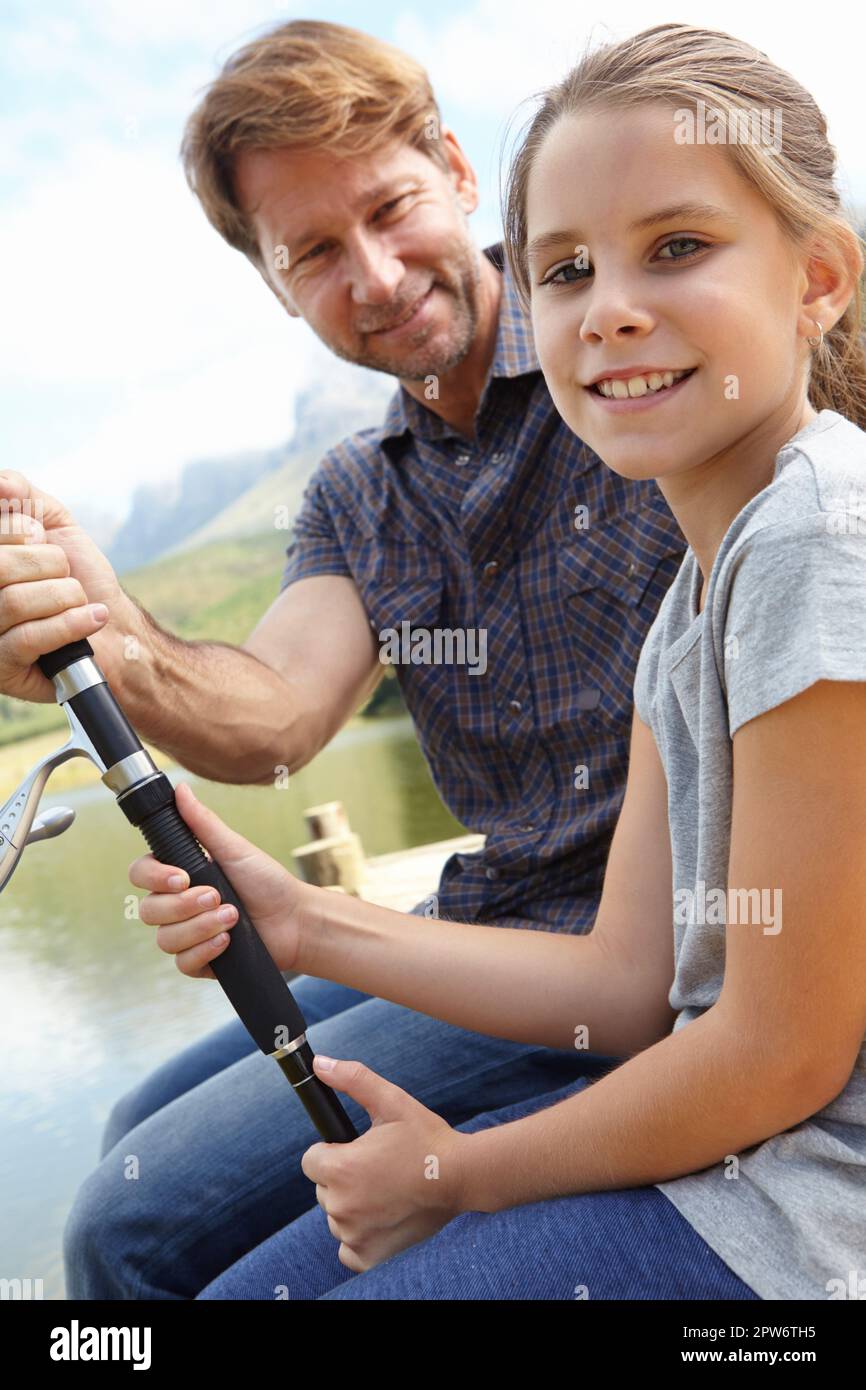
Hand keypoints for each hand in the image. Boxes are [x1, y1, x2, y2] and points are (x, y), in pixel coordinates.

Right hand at [0, 469, 123, 700]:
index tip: (43, 540)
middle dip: (51, 564)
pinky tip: (92, 618)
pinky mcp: (2, 668)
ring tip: (78, 602)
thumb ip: (24, 496)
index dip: (24, 529)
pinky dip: (71, 624)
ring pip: (15, 601)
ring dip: (66, 596)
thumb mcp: (54, 525)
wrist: (116, 631)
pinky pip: (30, 638)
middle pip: (1, 566)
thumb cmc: (82, 578)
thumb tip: (1, 484)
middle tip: (66, 576)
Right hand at [129, 781, 310, 975]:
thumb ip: (202, 822)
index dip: (154, 877)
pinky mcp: (200, 960)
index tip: (182, 877)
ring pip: (165, 939)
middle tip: (218, 896)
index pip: (141, 874)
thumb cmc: (266, 880)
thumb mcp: (234, 848)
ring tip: (232, 917)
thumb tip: (179, 789)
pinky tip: (226, 942)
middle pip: (148, 910)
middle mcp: (177, 905)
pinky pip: (182, 963)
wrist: (294, 919)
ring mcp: (186, 934)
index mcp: (179, 874)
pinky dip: (204, 951)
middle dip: (184, 906)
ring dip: (200, 927)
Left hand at [302, 1056, 468, 1272]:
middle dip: (344, 1178)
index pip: (311, 1160)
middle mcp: (341, 1206)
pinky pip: (347, 1247)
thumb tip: (320, 1063)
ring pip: (336, 1217)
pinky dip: (361, 1237)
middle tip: (379, 1170)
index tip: (358, 1151)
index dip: (333, 1152)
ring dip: (354, 1206)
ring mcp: (353, 1235)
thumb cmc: (426, 1138)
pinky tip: (384, 1218)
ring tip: (387, 1192)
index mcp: (340, 1168)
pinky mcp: (367, 1257)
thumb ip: (353, 1080)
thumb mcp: (391, 1102)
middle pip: (324, 1189)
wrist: (463, 1177)